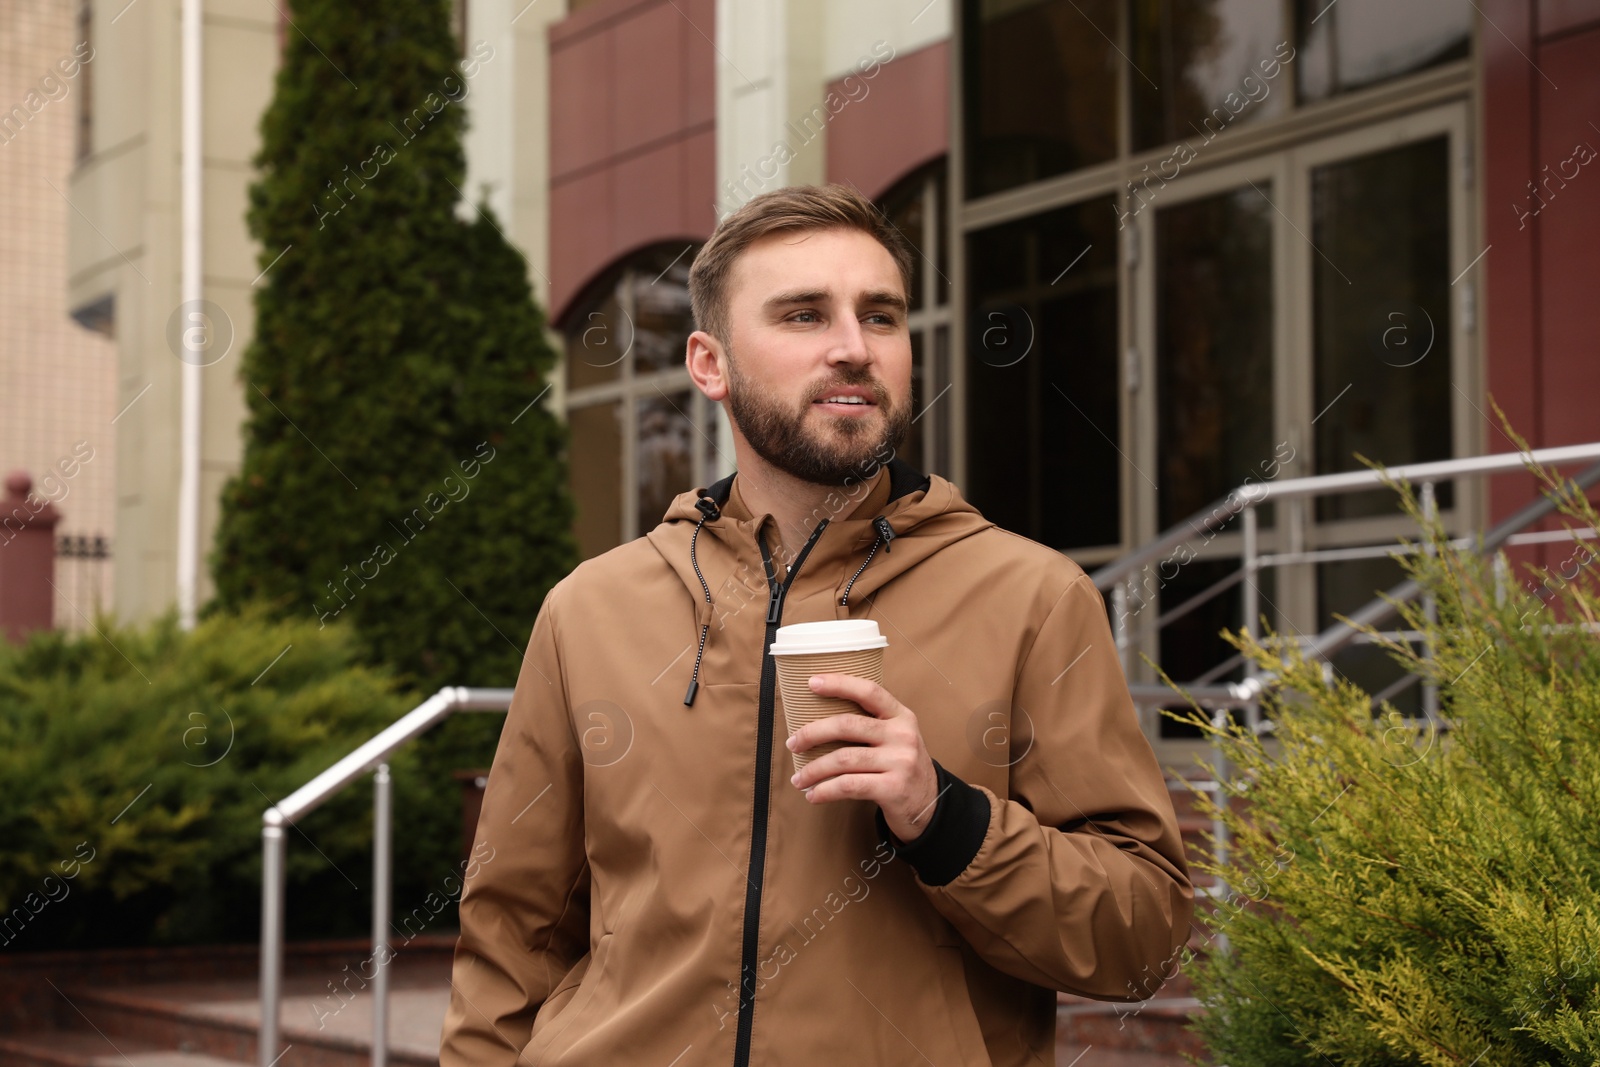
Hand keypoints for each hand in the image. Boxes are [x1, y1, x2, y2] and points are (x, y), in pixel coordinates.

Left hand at [785, 673, 940, 842]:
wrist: (930, 806)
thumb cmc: (903, 768)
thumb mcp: (897, 738)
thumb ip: (871, 725)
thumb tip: (819, 720)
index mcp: (901, 716)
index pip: (869, 691)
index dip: (839, 684)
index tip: (811, 682)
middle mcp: (902, 736)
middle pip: (848, 725)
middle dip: (812, 733)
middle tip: (793, 743)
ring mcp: (900, 762)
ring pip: (843, 759)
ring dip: (813, 769)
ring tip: (799, 778)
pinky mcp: (893, 789)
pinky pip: (848, 786)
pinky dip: (825, 791)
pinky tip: (813, 795)